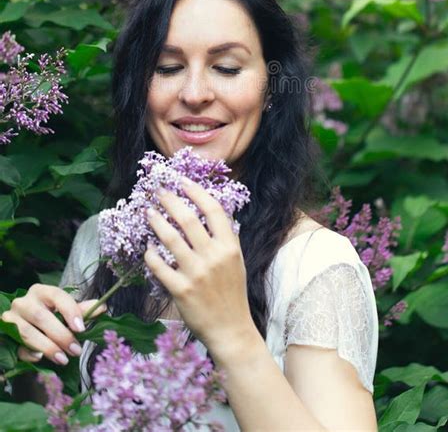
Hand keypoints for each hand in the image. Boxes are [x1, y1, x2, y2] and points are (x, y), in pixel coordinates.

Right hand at [1, 284, 105, 364]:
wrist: (20, 326)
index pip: (56, 295)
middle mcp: (23, 302)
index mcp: (40, 291)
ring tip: (64, 359)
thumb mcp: (62, 312)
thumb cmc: (46, 316)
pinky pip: (16, 346)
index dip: (70, 310)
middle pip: (41, 316)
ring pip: (27, 332)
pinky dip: (29, 353)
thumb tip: (102, 307)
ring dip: (48, 347)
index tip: (81, 328)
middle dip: (61, 335)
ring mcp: (10, 318)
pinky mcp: (3, 335)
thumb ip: (80, 310)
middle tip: (76, 350)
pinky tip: (41, 359)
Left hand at [144, 176, 255, 354]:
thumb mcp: (236, 261)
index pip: (213, 209)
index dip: (196, 191)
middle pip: (188, 218)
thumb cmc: (232, 293)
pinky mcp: (180, 290)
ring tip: (148, 212)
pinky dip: (150, 254)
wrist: (231, 329)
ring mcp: (196, 273)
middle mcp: (214, 257)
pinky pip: (158, 265)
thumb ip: (225, 237)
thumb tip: (212, 210)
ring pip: (169, 238)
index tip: (182, 181)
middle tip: (158, 191)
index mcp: (230, 247)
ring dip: (156, 221)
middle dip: (170, 200)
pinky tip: (147, 248)